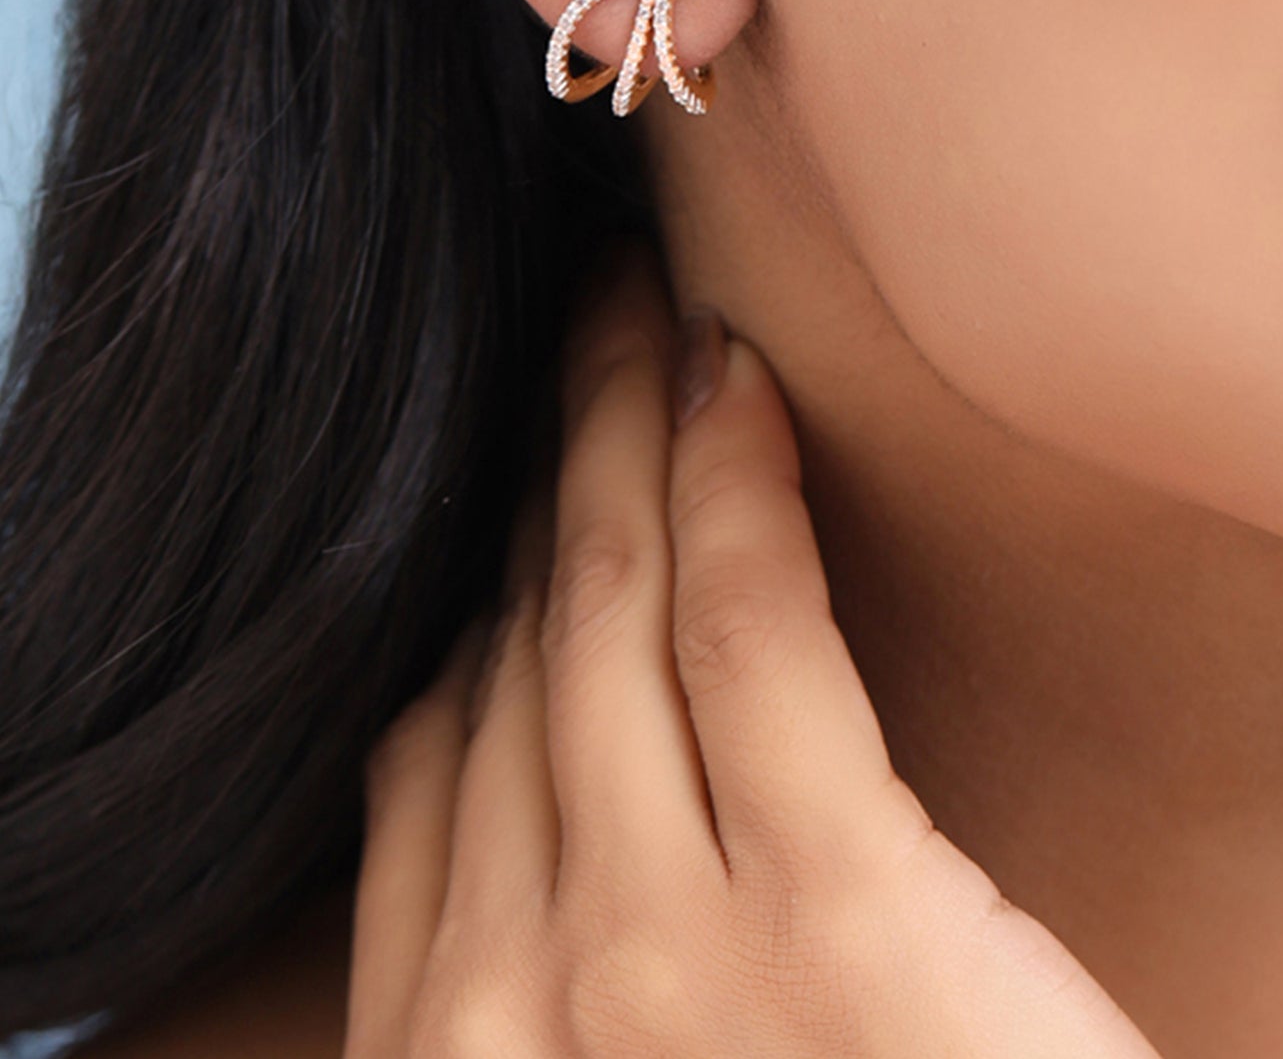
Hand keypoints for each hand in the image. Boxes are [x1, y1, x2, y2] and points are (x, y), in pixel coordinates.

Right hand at [343, 242, 1159, 1057]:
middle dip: (534, 467)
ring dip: (611, 431)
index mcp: (451, 1058)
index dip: (467, 589)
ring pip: (601, 611)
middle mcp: (508, 1000)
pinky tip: (734, 386)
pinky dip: (731, 483)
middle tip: (570, 330)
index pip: (431, 755)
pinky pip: (749, 632)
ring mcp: (652, 962)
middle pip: (509, 652)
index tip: (510, 485)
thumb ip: (562, 977)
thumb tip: (554, 791)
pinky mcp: (836, 928)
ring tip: (635, 314)